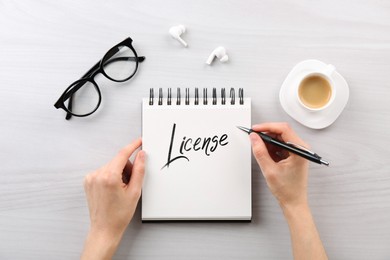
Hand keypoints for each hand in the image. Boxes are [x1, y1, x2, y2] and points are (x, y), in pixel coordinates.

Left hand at [81, 138, 144, 259]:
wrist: (105, 229)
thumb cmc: (118, 215)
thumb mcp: (135, 191)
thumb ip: (139, 170)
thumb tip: (141, 155)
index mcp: (109, 177)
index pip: (123, 154)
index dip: (133, 146)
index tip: (139, 141)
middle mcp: (97, 175)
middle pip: (118, 161)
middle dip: (127, 168)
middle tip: (130, 184)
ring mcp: (91, 178)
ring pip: (111, 166)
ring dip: (119, 173)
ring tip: (121, 189)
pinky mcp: (88, 181)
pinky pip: (104, 171)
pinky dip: (111, 176)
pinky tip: (113, 189)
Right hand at [250, 123, 327, 258]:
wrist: (293, 202)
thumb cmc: (288, 190)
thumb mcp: (269, 170)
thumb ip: (260, 152)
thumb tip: (254, 138)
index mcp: (300, 150)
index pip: (283, 129)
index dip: (267, 126)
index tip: (255, 129)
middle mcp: (301, 148)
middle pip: (281, 132)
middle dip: (266, 134)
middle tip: (254, 138)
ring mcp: (297, 151)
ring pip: (280, 138)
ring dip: (268, 142)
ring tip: (260, 151)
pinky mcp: (293, 155)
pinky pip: (280, 145)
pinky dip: (271, 148)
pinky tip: (266, 156)